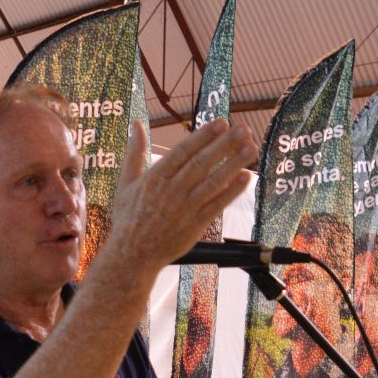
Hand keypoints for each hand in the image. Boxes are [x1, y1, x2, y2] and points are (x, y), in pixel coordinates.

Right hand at [94, 119, 256, 290]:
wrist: (132, 254)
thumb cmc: (128, 217)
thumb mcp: (126, 182)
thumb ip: (134, 152)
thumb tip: (135, 124)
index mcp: (155, 177)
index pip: (183, 151)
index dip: (203, 136)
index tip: (221, 123)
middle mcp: (171, 191)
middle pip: (201, 163)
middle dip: (224, 145)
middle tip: (244, 130)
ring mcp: (185, 208)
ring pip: (213, 182)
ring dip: (233, 164)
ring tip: (251, 149)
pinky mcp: (195, 225)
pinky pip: (217, 205)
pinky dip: (231, 191)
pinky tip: (246, 177)